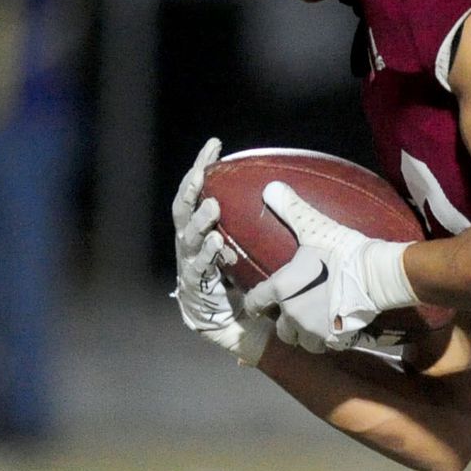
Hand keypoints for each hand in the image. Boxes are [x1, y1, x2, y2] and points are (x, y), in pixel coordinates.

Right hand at [172, 139, 270, 364]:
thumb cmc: (244, 279)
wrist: (235, 325)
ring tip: (213, 207)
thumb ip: (259, 221)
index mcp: (201, 229)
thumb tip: (285, 186)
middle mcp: (190, 244)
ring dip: (200, 221)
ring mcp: (190, 265)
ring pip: (190, 237)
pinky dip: (208, 254)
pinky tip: (218, 242)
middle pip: (184, 211)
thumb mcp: (253, 245)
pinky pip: (199, 269)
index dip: (203, 168)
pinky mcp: (196, 288)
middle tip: (202, 174)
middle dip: (191, 190)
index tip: (215, 145)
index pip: (198, 192)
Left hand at [244, 181, 416, 352]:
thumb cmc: (343, 251)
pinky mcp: (335, 339)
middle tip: (294, 312)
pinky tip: (335, 329)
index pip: (256, 301)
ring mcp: (314, 330)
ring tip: (314, 323)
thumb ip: (291, 210)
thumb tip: (270, 187)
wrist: (376, 274)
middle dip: (285, 323)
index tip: (257, 304)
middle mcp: (293, 315)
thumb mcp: (315, 227)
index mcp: (282, 289)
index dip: (255, 303)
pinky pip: (326, 346)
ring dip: (305, 334)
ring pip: (302, 341)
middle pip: (280, 329)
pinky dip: (328, 339)